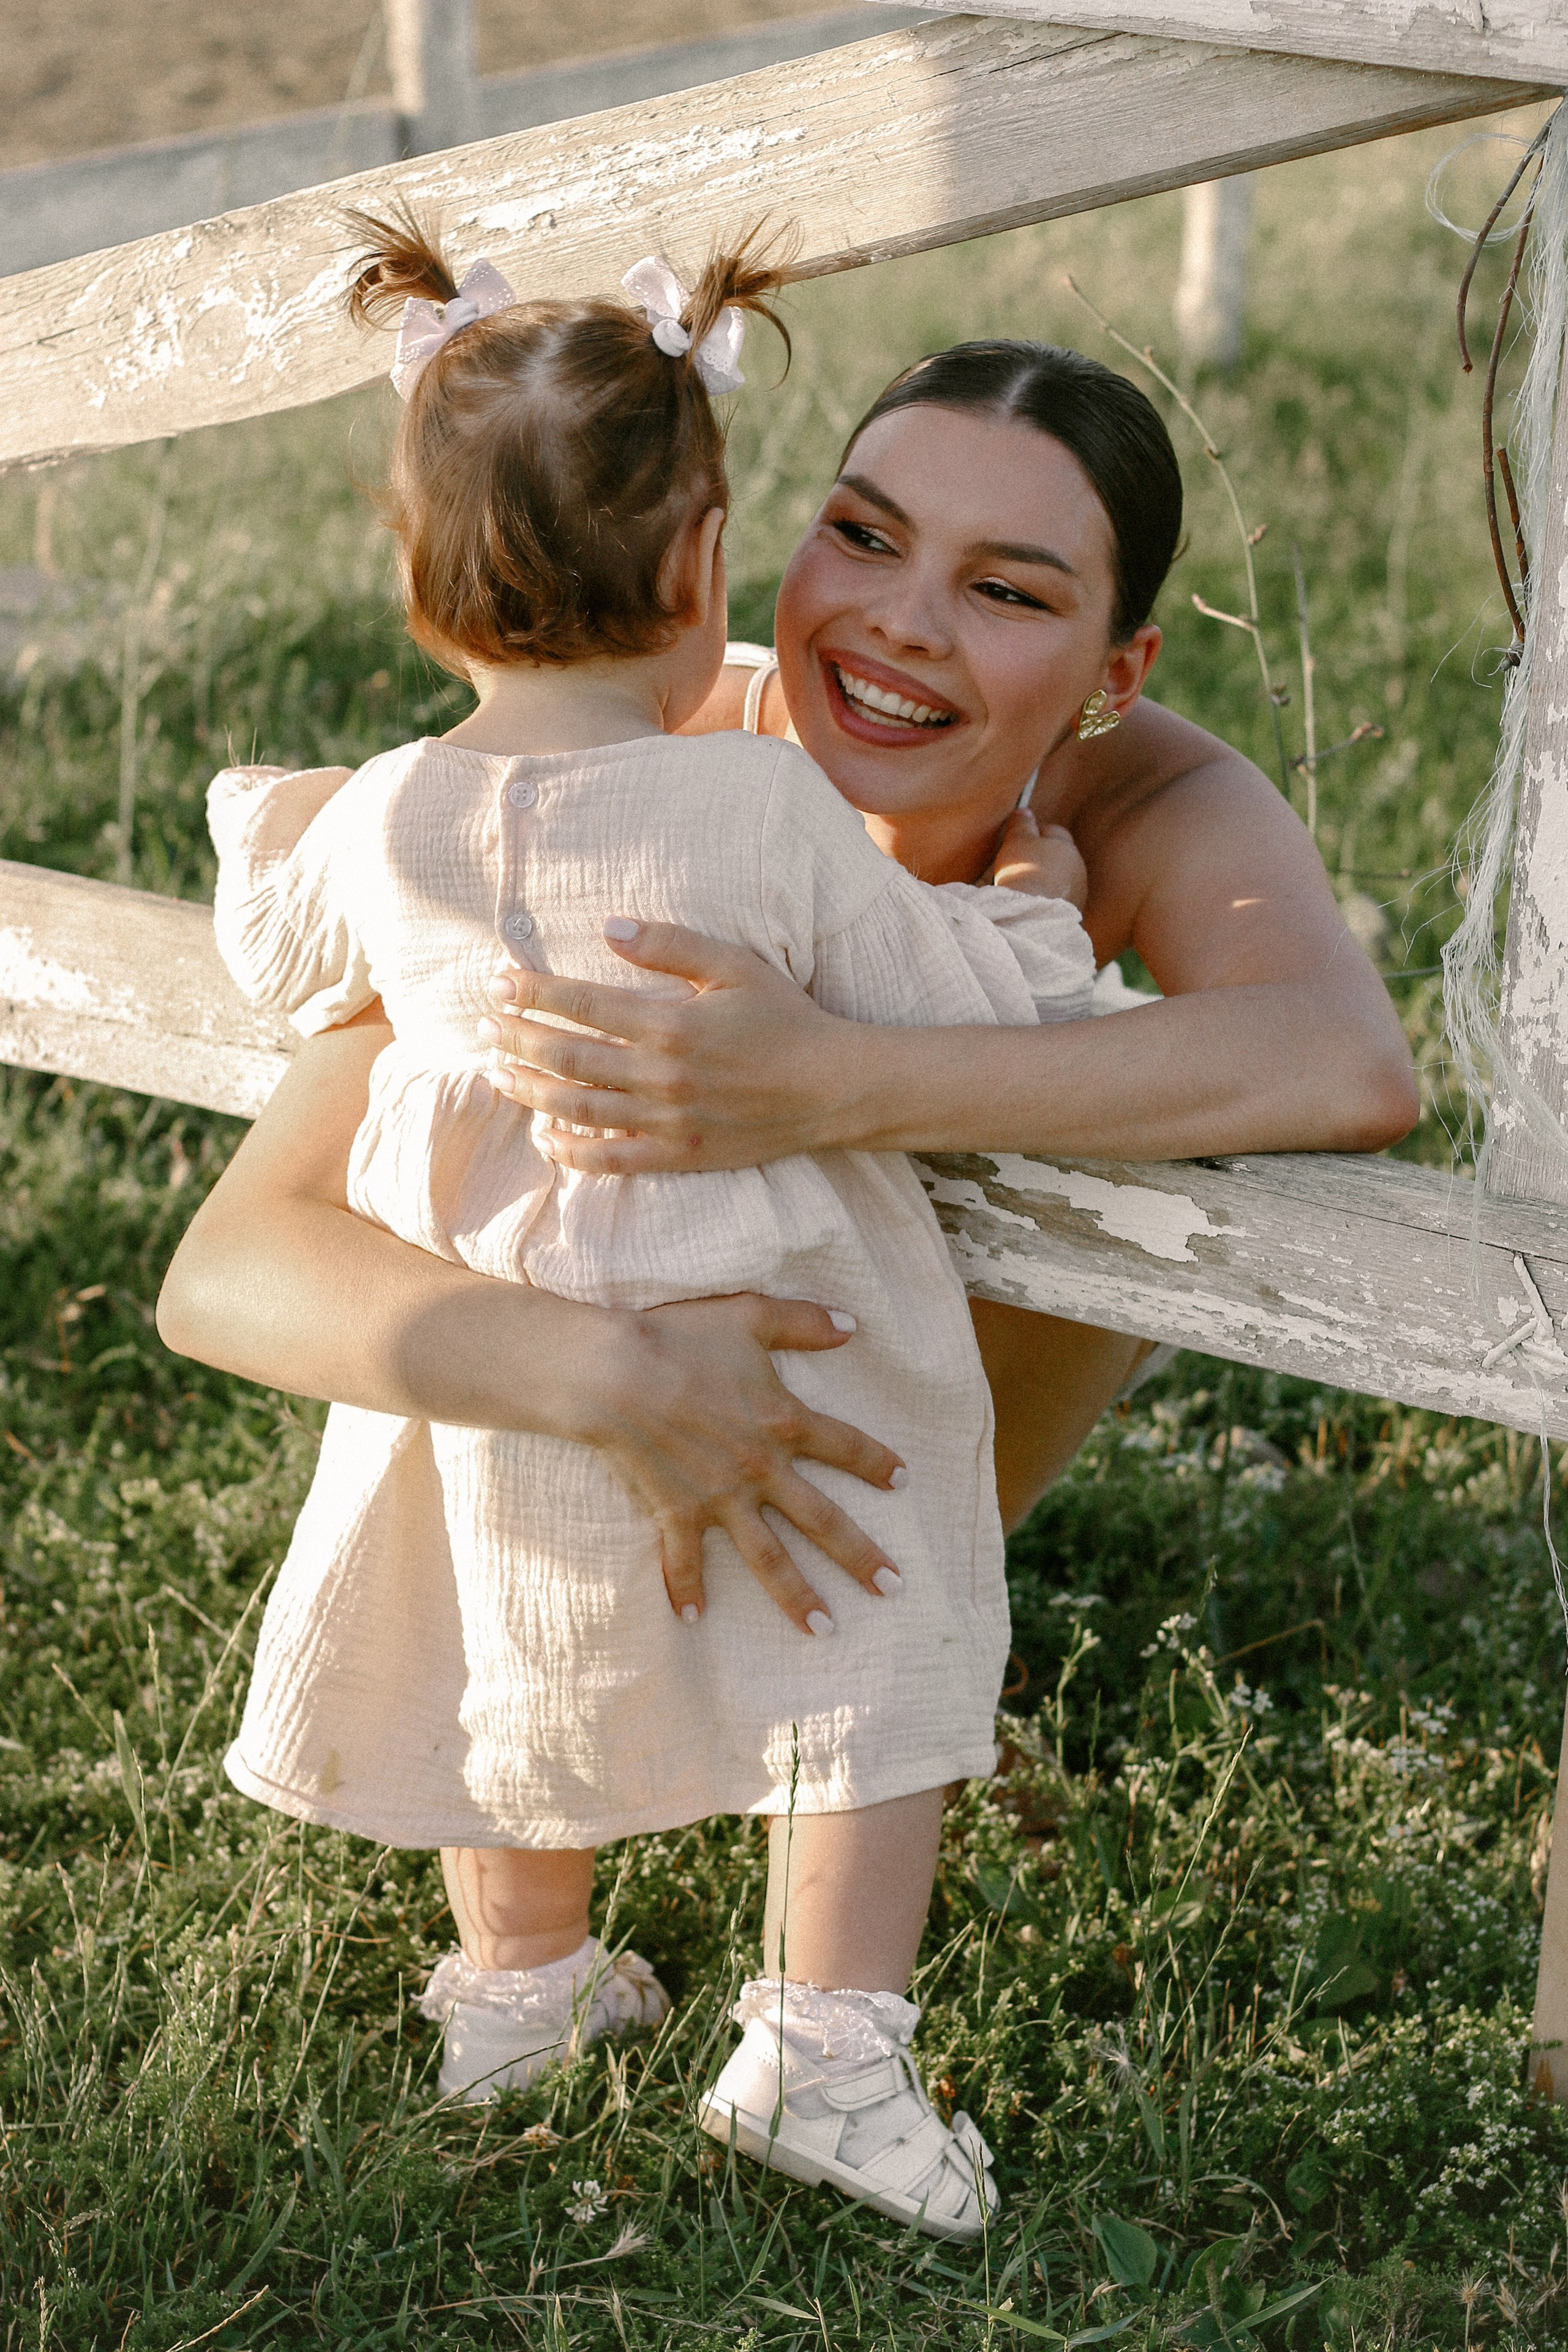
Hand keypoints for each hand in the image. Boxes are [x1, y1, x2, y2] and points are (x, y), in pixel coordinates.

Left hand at [477, 921, 858, 1173]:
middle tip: (484, 1026)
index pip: (581, 1005)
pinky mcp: (678, 1155)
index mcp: (670, 1024)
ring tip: (497, 1074)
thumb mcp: (736, 966)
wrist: (831, 1089)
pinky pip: (611, 1159)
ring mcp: (667, 1122)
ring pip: (578, 1109)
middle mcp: (660, 1076)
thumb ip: (671, 945)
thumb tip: (609, 927)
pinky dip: (571, 1151)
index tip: (498, 982)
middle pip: (566, 1059)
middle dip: (517, 1040)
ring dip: (529, 1092)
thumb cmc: (785, 1019)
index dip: (532, 993)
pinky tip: (544, 1136)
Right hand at [578, 1291, 906, 1634]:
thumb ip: (803, 1322)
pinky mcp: (677, 1512)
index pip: (844, 1446)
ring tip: (825, 1630)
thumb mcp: (751, 1315)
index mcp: (784, 1421)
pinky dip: (685, 1589)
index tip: (904, 1481)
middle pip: (822, 1519)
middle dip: (860, 1555)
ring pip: (768, 1557)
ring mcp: (720, 1496)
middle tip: (893, 1588)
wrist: (617, 1373)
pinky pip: (684, 1559)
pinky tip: (692, 1618)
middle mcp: (761, 1468)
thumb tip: (851, 1326)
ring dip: (798, 1596)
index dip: (876, 1462)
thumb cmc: (682, 1338)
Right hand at [990, 810, 1088, 908]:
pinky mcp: (1073, 911)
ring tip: (1025, 886)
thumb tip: (1025, 811)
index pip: (1053, 831)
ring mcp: (1078, 891)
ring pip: (1060, 879)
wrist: (1031, 913)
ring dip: (1046, 879)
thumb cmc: (1023, 871)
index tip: (1020, 840)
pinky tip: (1033, 902)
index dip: (1035, 833)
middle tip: (1019, 864)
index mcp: (1067, 846)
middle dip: (1042, 857)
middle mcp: (1078, 867)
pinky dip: (1048, 897)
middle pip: (1058, 856)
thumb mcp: (1017, 841)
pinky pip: (1059, 898)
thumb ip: (1022, 824)